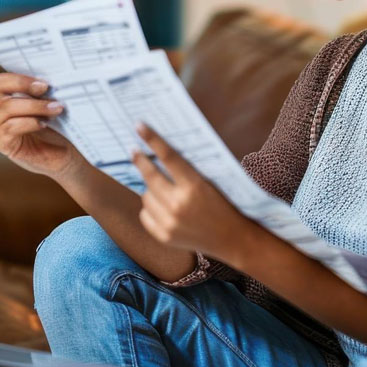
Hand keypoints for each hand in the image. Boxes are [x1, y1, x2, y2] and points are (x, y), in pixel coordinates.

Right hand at [0, 73, 86, 178]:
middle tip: (47, 88)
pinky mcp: (3, 144)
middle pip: (0, 87)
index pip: (2, 80)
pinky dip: (28, 123)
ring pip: (7, 107)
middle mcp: (1, 110)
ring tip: (56, 109)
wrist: (66, 156)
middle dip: (24, 85)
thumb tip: (53, 77)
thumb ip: (45, 93)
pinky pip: (9, 128)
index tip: (44, 82)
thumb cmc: (61, 128)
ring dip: (34, 106)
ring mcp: (0, 127)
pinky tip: (44, 124)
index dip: (19, 77)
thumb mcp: (52, 105)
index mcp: (11, 97)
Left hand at [131, 123, 254, 263]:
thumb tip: (159, 153)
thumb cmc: (223, 205)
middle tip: (133, 151)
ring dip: (150, 189)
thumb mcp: (211, 182)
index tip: (139, 127)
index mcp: (194, 187)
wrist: (232, 239)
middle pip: (150, 176)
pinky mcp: (163, 236)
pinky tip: (162, 207)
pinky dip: (151, 208)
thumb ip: (187, 170)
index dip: (152, 140)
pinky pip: (145, 214)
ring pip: (146, 196)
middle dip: (140, 161)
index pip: (168, 157)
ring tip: (164, 189)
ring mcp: (169, 223)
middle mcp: (179, 205)